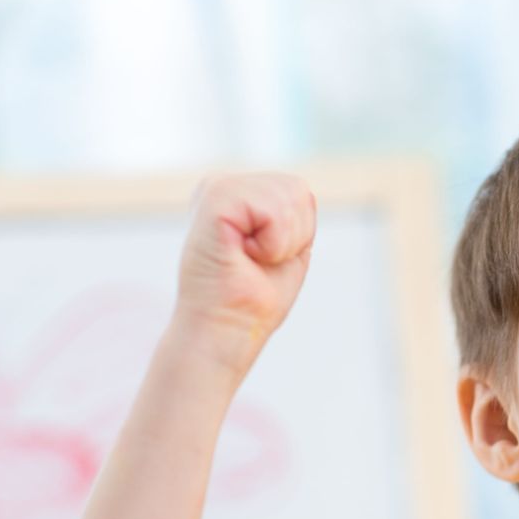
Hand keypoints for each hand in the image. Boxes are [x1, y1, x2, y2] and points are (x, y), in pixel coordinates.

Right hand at [173, 173, 316, 378]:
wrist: (225, 333)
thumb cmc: (252, 301)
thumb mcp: (286, 252)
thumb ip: (293, 216)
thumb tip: (303, 190)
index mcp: (238, 196)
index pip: (299, 192)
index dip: (298, 234)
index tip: (264, 260)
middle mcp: (224, 185)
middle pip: (298, 190)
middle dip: (293, 236)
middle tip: (257, 262)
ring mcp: (217, 188)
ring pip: (289, 197)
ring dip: (281, 243)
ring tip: (248, 260)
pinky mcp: (215, 196)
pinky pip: (274, 210)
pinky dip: (272, 244)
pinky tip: (242, 256)